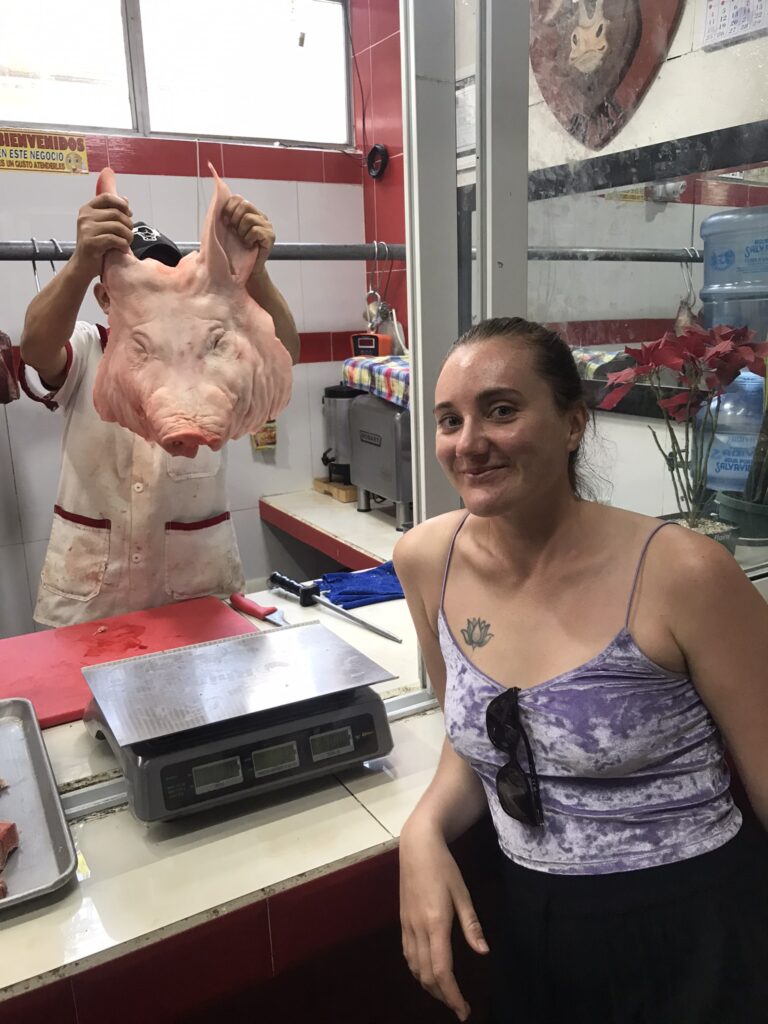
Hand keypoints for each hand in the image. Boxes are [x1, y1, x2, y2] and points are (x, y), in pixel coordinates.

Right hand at [71, 192, 132, 280]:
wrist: (83, 266)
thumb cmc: (94, 246)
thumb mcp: (102, 225)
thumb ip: (112, 212)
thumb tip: (125, 199)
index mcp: (87, 209)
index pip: (107, 197)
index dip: (121, 204)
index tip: (129, 213)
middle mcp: (85, 217)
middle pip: (116, 213)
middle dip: (128, 224)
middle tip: (129, 234)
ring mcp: (87, 229)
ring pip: (118, 226)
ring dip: (128, 236)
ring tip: (127, 242)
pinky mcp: (91, 242)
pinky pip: (115, 239)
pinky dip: (123, 245)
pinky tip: (123, 249)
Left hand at [221, 195, 274, 275]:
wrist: (246, 271)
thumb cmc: (236, 251)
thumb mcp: (228, 230)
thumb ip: (226, 216)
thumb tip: (217, 203)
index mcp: (250, 212)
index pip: (238, 198)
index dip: (229, 208)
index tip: (226, 222)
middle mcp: (260, 216)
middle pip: (244, 205)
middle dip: (234, 219)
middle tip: (236, 233)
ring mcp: (267, 226)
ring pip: (248, 218)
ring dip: (241, 231)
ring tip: (243, 240)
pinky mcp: (270, 236)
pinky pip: (255, 230)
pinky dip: (248, 239)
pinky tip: (250, 245)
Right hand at [399, 823, 488, 1020]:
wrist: (416, 847)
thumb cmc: (443, 867)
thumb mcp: (462, 893)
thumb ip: (471, 925)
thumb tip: (483, 953)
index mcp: (435, 923)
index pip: (442, 970)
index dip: (452, 995)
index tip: (463, 1010)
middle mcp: (418, 929)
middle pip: (426, 975)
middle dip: (442, 996)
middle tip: (459, 1007)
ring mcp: (407, 926)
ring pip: (414, 968)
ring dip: (429, 985)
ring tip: (446, 993)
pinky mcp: (403, 921)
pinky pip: (408, 955)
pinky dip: (418, 971)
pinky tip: (427, 972)